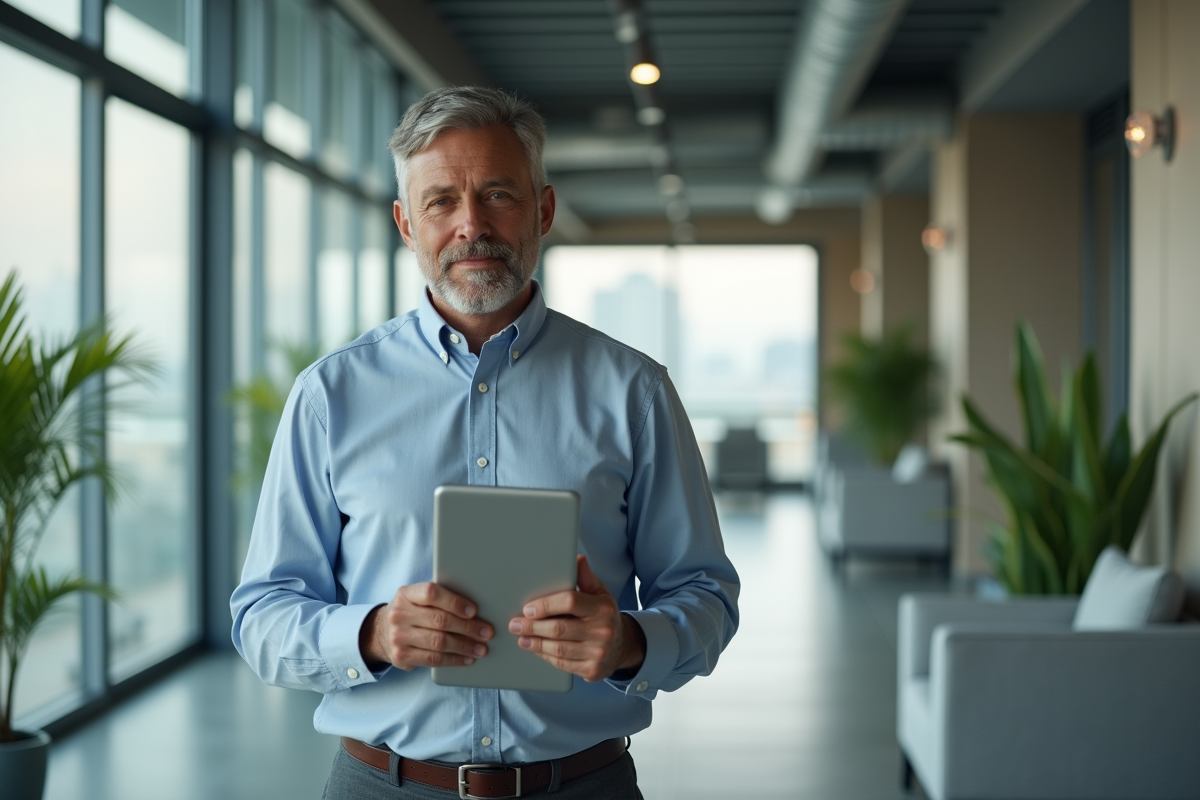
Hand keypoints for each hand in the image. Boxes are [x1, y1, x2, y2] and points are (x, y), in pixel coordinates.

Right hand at [360, 583, 492, 670]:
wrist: (381, 632)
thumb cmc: (412, 612)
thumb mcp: (417, 599)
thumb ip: (439, 598)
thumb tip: (476, 609)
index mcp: (406, 594)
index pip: (431, 593)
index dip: (454, 602)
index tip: (474, 611)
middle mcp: (399, 614)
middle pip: (439, 621)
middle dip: (468, 628)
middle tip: (486, 633)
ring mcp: (398, 636)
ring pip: (438, 642)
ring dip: (464, 646)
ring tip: (481, 648)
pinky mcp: (401, 656)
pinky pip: (433, 660)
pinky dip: (454, 660)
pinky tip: (467, 659)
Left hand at [508, 555, 646, 681]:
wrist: (622, 646)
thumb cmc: (604, 615)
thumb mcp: (600, 593)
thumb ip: (586, 577)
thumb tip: (577, 559)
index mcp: (602, 608)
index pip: (570, 602)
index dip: (546, 605)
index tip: (528, 608)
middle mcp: (603, 631)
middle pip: (559, 628)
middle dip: (532, 626)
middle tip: (515, 624)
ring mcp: (598, 653)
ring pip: (558, 648)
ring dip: (534, 643)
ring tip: (521, 637)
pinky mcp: (592, 670)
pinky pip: (562, 663)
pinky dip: (545, 656)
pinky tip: (535, 648)